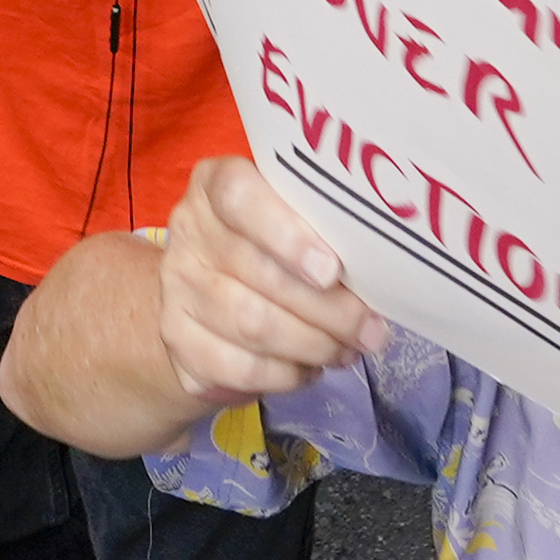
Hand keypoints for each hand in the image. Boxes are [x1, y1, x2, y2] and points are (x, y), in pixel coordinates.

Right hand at [156, 156, 389, 411]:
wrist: (206, 298)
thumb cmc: (270, 248)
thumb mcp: (294, 220)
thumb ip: (325, 231)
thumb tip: (382, 272)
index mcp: (215, 184)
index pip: (239, 196)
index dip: (286, 234)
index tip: (332, 270)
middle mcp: (188, 229)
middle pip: (258, 272)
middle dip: (328, 310)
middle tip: (370, 330)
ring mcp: (177, 286)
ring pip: (252, 324)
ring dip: (313, 344)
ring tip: (346, 349)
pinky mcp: (178, 340)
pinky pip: (238, 367)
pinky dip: (285, 375)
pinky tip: (309, 368)